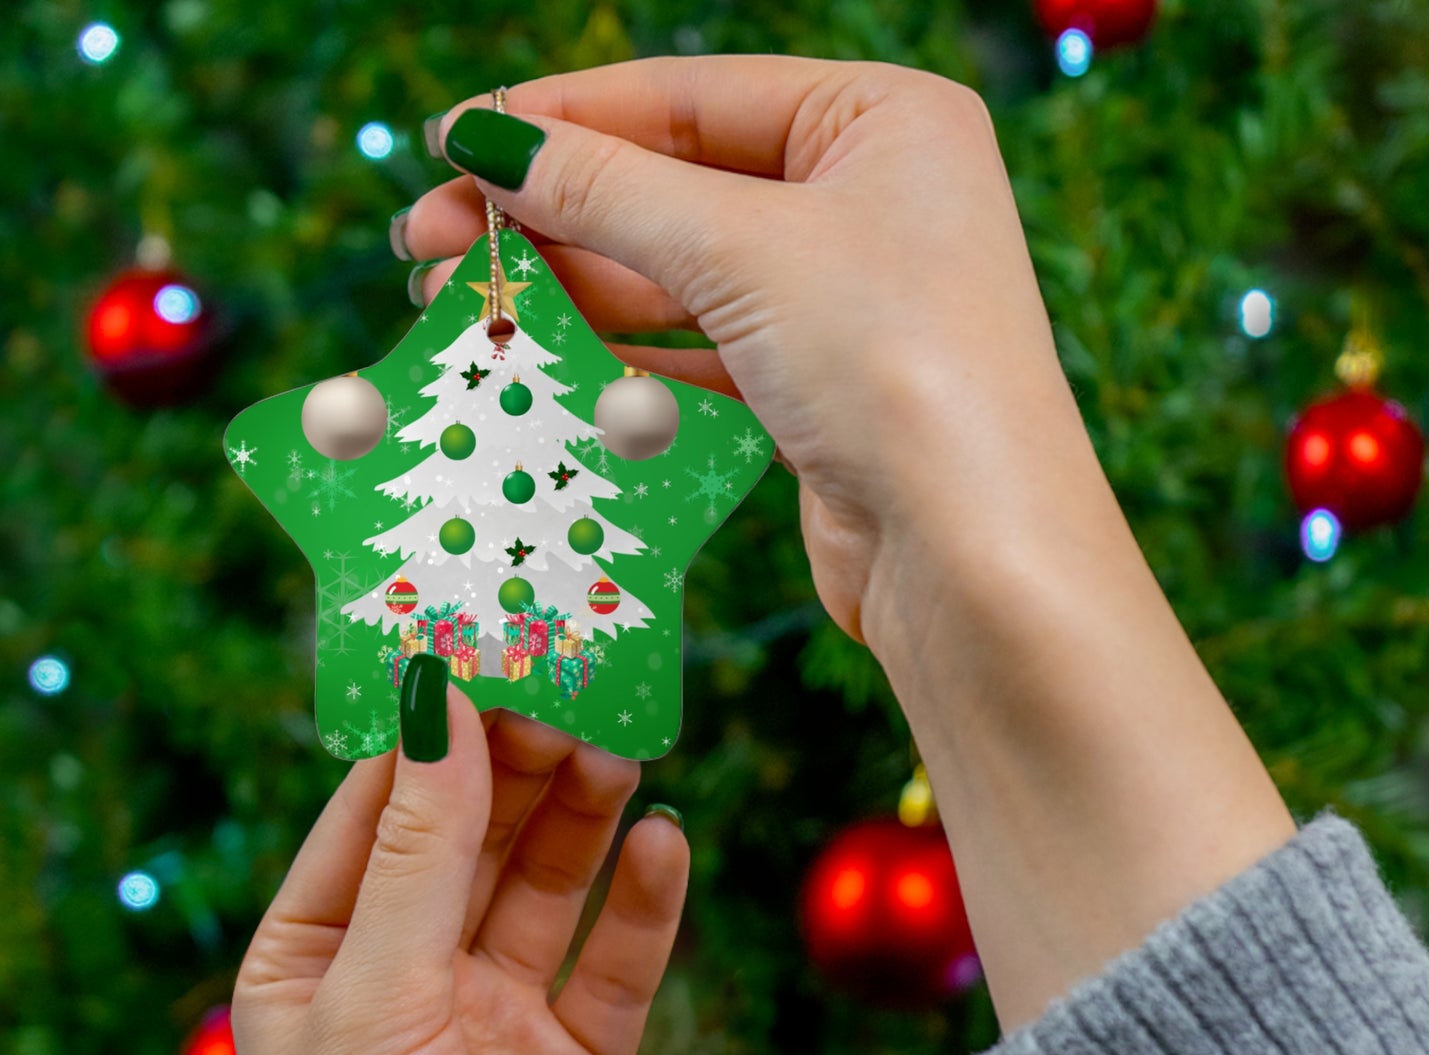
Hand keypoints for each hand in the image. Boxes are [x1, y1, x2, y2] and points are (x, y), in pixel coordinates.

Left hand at [233, 693, 688, 1054]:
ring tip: (624, 748)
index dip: (432, 728)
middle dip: (521, 762)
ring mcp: (498, 1020)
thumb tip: (437, 701)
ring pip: (550, 884)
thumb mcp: (376, 998)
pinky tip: (667, 844)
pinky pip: (617, 963)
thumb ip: (419, 849)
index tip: (488, 646)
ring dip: (585, 816)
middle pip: (474, 834)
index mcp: (320, 957)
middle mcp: (408, 978)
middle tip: (579, 687)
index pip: (378, 807)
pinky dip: (644, 903)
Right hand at [401, 56, 1084, 644]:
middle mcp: (870, 200)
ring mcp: (846, 300)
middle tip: (429, 240)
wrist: (972, 557)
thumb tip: (486, 141)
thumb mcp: (743, 249)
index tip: (452, 143)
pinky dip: (625, 354)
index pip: (689, 96)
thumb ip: (608, 190)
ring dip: (573, 287)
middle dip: (551, 212)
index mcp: (882, 120)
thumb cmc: (894, 366)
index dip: (562, 118)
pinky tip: (546, 357)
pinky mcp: (820, 390)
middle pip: (675, 186)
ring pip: (680, 275)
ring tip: (464, 301)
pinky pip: (702, 351)